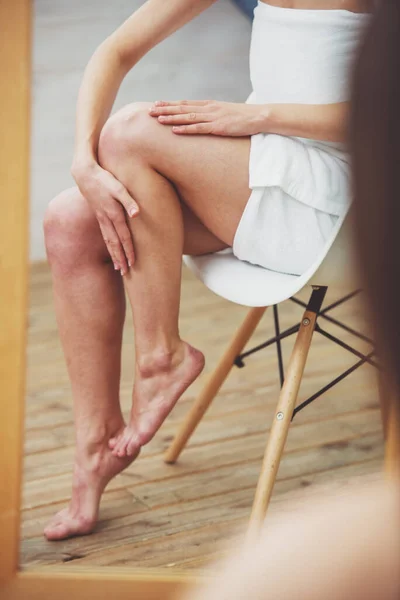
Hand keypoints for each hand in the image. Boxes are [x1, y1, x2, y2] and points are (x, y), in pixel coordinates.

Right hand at [72, 161, 138, 273]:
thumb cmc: (104, 178)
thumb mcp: (119, 187)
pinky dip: (110, 246)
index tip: (133, 264)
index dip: (129, 250)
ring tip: (118, 268)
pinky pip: (105, 235)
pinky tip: (112, 251)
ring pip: (109, 241)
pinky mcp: (99, 215)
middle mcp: (107, 219)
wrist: (84, 173)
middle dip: (121, 259)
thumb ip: (129, 201)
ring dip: (114, 256)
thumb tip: (137, 215)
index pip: (124, 237)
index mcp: (113, 214)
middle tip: (126, 273)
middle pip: (115, 244)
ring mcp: (101, 218)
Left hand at [149, 99, 267, 136]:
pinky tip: (175, 130)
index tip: (156, 103)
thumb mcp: (226, 113)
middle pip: (182, 108)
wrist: (259, 116)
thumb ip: (214, 115)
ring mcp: (213, 117)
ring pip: (187, 117)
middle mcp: (209, 108)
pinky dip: (185, 129)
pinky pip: (199, 128)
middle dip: (164, 109)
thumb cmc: (244, 117)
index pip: (185, 103)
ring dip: (171, 118)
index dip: (170, 103)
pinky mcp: (218, 127)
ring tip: (157, 119)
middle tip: (149, 110)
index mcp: (210, 104)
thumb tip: (205, 120)